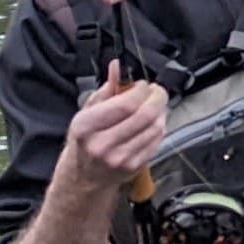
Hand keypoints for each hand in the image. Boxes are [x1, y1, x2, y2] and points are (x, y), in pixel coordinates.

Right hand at [54, 62, 167, 204]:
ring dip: (160, 112)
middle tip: (156, 91)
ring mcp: (120, 158)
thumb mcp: (87, 111)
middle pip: (145, 115)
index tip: (143, 84)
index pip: (126, 104)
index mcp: (87, 127)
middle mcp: (102, 145)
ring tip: (152, 107)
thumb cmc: (85, 140)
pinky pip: (157, 141)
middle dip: (157, 97)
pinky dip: (159, 127)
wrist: (82, 177)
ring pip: (155, 127)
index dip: (141, 90)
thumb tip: (118, 65)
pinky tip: (150, 124)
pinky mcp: (134, 166)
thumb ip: (106, 87)